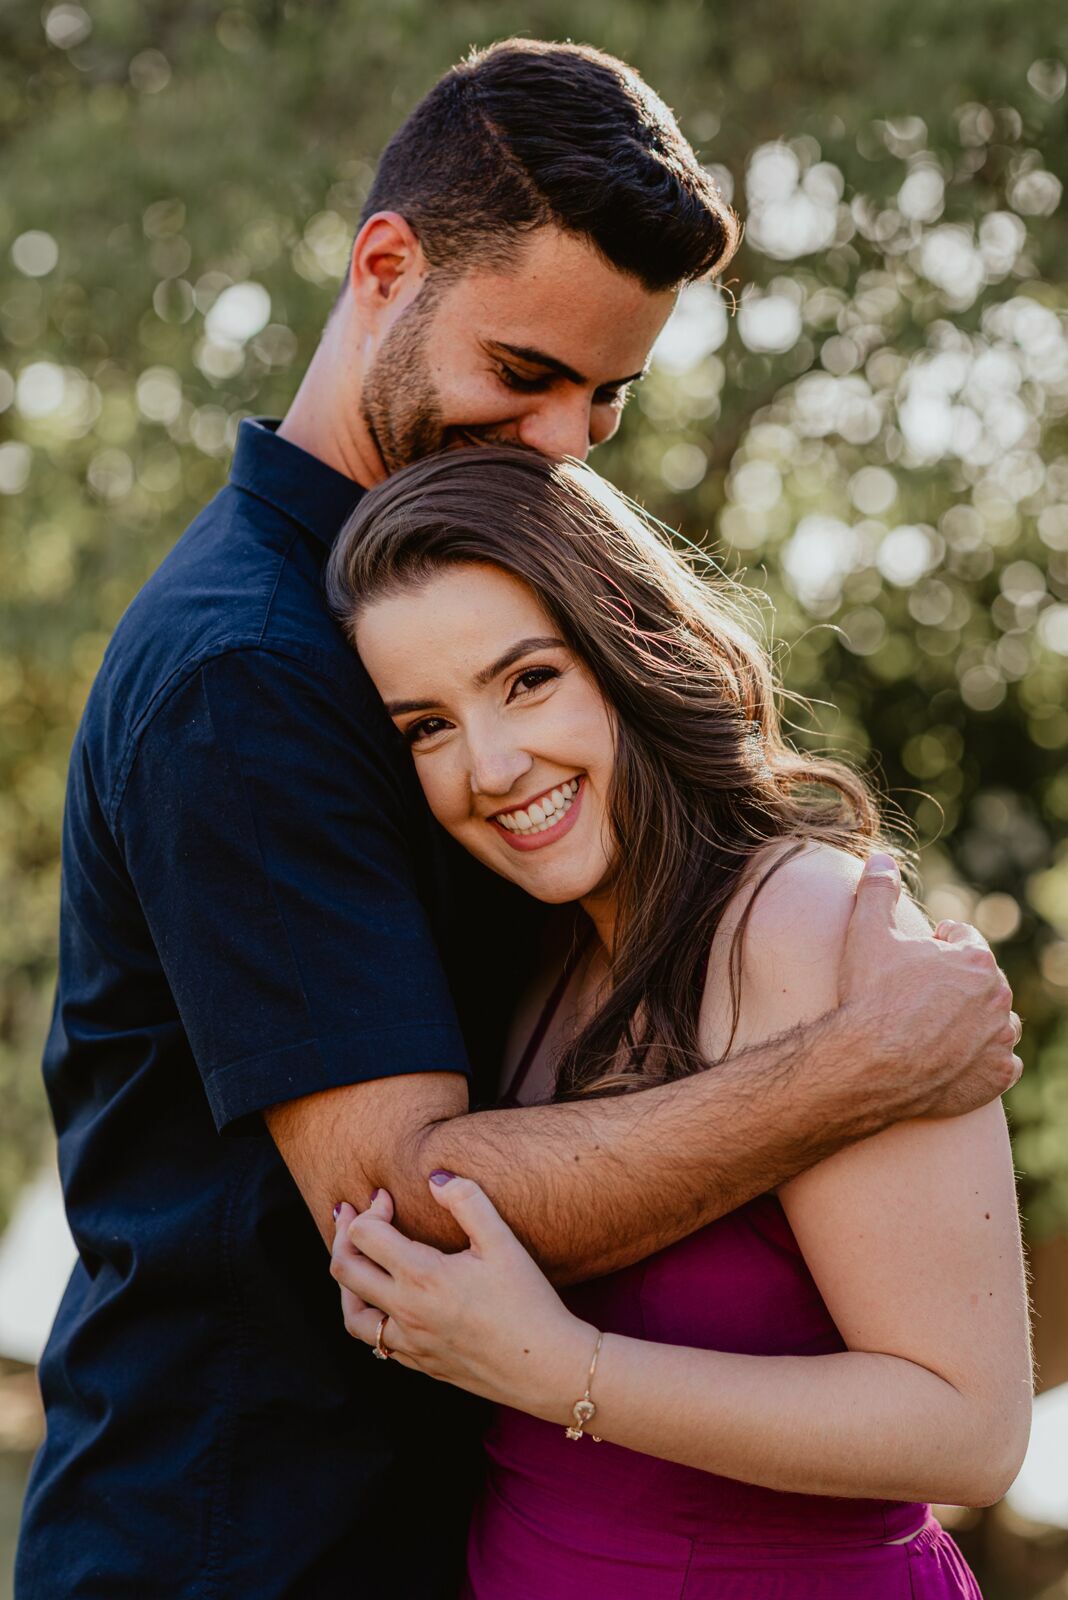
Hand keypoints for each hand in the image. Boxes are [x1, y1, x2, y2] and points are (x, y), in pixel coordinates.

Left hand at [329, 1177, 594, 1420]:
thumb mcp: (503, 1242)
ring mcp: (410, 1343)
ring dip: (347, 1282)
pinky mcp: (420, 1363)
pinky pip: (376, 1342)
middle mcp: (406, 1312)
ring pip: (352, 1315)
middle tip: (353, 1215)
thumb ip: (467, 1201)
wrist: (547, 1367)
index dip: (370, 1209)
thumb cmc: (529, 1302)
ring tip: (358, 1260)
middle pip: (344, 1271)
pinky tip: (386, 1301)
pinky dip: (370, 1316)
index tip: (388, 1198)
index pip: (364, 1235)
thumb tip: (435, 1179)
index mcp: (422, 1277)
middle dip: (343, 1235)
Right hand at [838, 854, 1021, 1120]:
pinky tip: (955, 1060)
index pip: (963, 939)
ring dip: (977, 1022)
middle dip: (957, 984)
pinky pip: (1002, 1064)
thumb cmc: (869, 995)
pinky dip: (985, 1062)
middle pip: (983, 981)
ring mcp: (1000, 1039)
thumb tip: (882, 859)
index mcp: (975, 958)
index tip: (915, 958)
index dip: (936, 945)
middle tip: (919, 995)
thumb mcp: (866, 930)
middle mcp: (998, 996)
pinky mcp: (996, 1076)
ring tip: (939, 1028)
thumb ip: (878, 890)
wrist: (869, 1064)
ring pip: (998, 1022)